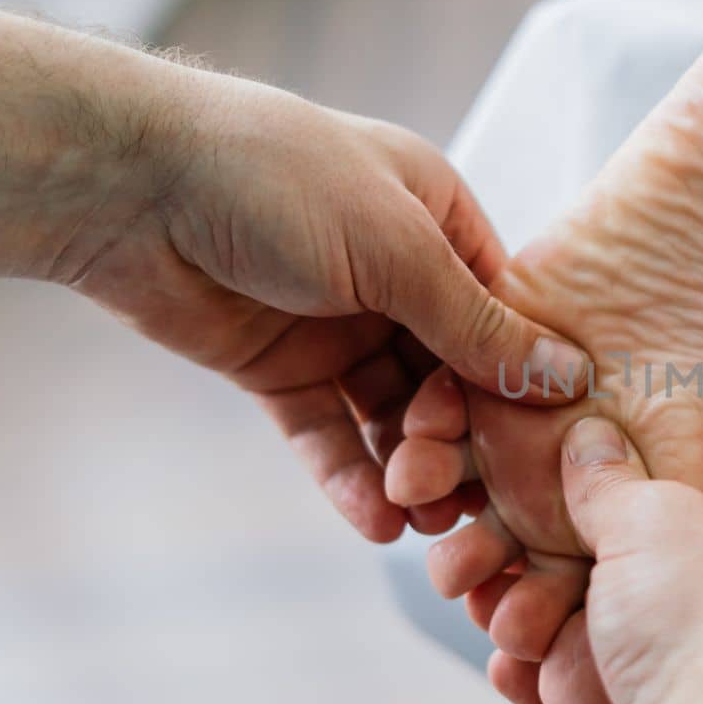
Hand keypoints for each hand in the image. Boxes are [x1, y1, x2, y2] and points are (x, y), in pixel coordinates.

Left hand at [72, 73, 588, 540]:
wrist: (133, 187)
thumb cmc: (280, 181)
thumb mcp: (400, 250)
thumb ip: (479, 327)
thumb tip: (569, 377)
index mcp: (437, 221)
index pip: (501, 315)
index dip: (520, 380)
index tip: (543, 445)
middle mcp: (395, 276)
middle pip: (450, 374)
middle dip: (459, 437)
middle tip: (462, 496)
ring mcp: (336, 325)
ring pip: (392, 413)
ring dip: (410, 466)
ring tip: (422, 520)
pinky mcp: (280, 370)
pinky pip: (328, 434)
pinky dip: (350, 477)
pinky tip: (374, 522)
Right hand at [481, 417, 702, 703]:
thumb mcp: (654, 515)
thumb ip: (612, 479)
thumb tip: (590, 440)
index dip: (676, 469)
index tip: (616, 469)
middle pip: (664, 567)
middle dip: (582, 566)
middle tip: (528, 554)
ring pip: (626, 637)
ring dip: (555, 626)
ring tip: (508, 616)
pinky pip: (612, 697)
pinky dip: (560, 683)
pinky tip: (517, 670)